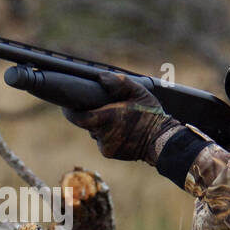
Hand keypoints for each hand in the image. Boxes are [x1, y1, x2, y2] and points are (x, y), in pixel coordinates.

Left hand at [63, 72, 180, 162]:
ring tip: (116, 118)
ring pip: (94, 132)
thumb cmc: (151, 115)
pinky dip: (106, 135)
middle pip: (87, 122)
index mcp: (108, 118)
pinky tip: (120, 131)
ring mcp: (106, 146)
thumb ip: (119, 83)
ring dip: (100, 125)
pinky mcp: (109, 153)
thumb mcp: (139, 92)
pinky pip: (101, 141)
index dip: (70, 111)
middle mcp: (104, 134)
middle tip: (100, 106)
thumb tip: (101, 77)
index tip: (67, 104)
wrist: (161, 141)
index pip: (78, 117)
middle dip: (90, 114)